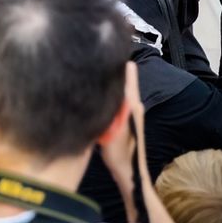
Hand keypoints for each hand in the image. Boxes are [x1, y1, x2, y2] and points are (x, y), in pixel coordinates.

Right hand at [98, 62, 141, 222]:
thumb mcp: (112, 128)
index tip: (101, 46)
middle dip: (108, 69)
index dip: (117, 59)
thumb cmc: (120, 154)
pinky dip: (106, 94)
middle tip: (88, 59)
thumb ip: (111, 104)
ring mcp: (130, 112)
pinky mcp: (124, 120)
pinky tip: (93, 95)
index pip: (128, 71)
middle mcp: (133, 104)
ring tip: (88, 73)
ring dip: (106, 83)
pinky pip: (115, 100)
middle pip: (121, 79)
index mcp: (132, 103)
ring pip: (117, 90)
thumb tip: (102, 81)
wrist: (129, 176)